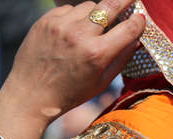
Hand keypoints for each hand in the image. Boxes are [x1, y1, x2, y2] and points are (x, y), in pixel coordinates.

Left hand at [0, 0, 144, 125]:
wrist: (31, 95)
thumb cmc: (70, 94)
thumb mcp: (101, 83)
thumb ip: (121, 59)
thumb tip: (136, 38)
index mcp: (97, 54)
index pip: (129, 28)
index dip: (139, 22)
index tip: (141, 19)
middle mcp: (80, 36)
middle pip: (110, 5)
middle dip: (124, 1)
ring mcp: (61, 26)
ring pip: (89, 6)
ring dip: (96, 13)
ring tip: (93, 28)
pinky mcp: (45, 21)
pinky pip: (69, 9)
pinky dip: (75, 17)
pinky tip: (72, 32)